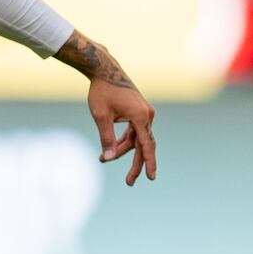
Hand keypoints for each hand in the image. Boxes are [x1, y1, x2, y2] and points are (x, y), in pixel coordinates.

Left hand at [57, 33, 156, 184]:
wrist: (105, 70)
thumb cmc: (102, 91)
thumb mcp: (101, 116)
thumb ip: (107, 138)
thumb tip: (108, 158)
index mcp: (141, 117)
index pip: (146, 146)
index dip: (149, 163)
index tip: (151, 178)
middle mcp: (147, 115)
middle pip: (143, 146)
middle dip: (136, 164)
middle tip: (129, 183)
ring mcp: (145, 113)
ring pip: (137, 139)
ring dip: (124, 150)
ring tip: (105, 158)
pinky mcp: (139, 112)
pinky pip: (135, 132)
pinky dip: (125, 140)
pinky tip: (113, 147)